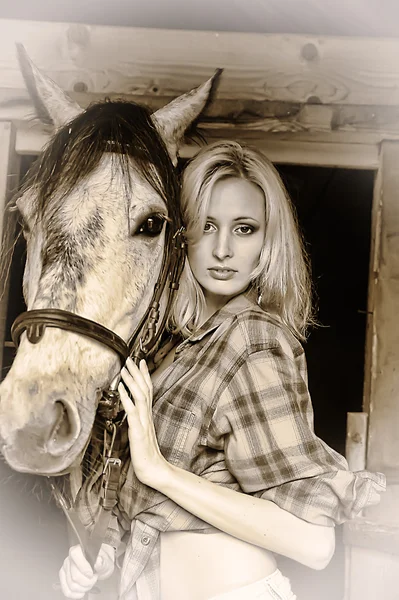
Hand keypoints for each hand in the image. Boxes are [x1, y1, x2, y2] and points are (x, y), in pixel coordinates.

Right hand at [59, 543, 114, 598]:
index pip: (75, 555)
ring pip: (71, 585)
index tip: (91, 574)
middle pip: (75, 576)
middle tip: (94, 579)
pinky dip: (75, 594)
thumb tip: (98, 561)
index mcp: (79, 549)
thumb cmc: (101, 561)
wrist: (99, 565)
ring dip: (83, 588)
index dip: (83, 567)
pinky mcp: (64, 578)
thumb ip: (102, 561)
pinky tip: (82, 592)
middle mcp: (70, 558)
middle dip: (87, 582)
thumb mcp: (106, 560)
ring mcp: (65, 569)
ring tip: (90, 583)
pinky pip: (66, 591)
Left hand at [118, 357, 166, 485]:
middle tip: (131, 358)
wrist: (153, 470)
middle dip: (137, 372)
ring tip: (124, 368)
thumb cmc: (146, 454)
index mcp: (147, 416)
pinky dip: (126, 397)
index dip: (144, 375)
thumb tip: (132, 412)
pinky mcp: (138, 430)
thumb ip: (138, 422)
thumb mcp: (141, 434)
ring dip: (132, 380)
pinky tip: (121, 388)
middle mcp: (147, 415)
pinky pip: (132, 410)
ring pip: (139, 395)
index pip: (147, 391)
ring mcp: (143, 422)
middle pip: (144, 389)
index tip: (140, 361)